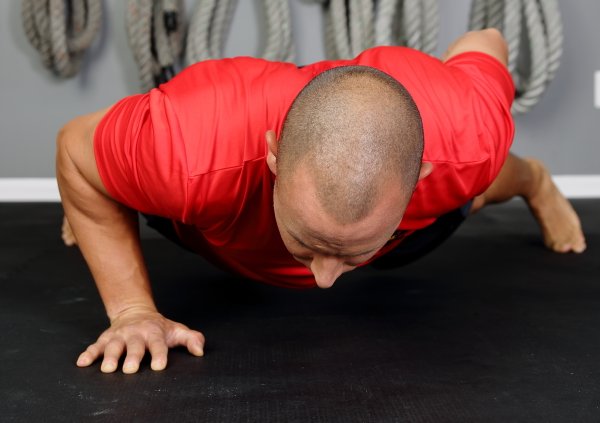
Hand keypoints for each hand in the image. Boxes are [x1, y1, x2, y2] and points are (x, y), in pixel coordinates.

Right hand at [76, 306, 204, 373]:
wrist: (135, 313)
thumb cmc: (159, 327)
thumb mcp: (177, 330)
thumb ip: (191, 339)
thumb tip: (200, 351)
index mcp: (154, 333)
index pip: (158, 344)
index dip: (159, 355)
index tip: (159, 366)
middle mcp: (136, 334)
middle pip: (134, 346)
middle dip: (132, 357)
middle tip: (130, 369)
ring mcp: (119, 336)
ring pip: (113, 346)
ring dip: (109, 356)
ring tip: (107, 368)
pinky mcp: (105, 339)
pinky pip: (95, 346)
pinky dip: (88, 353)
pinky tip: (82, 362)